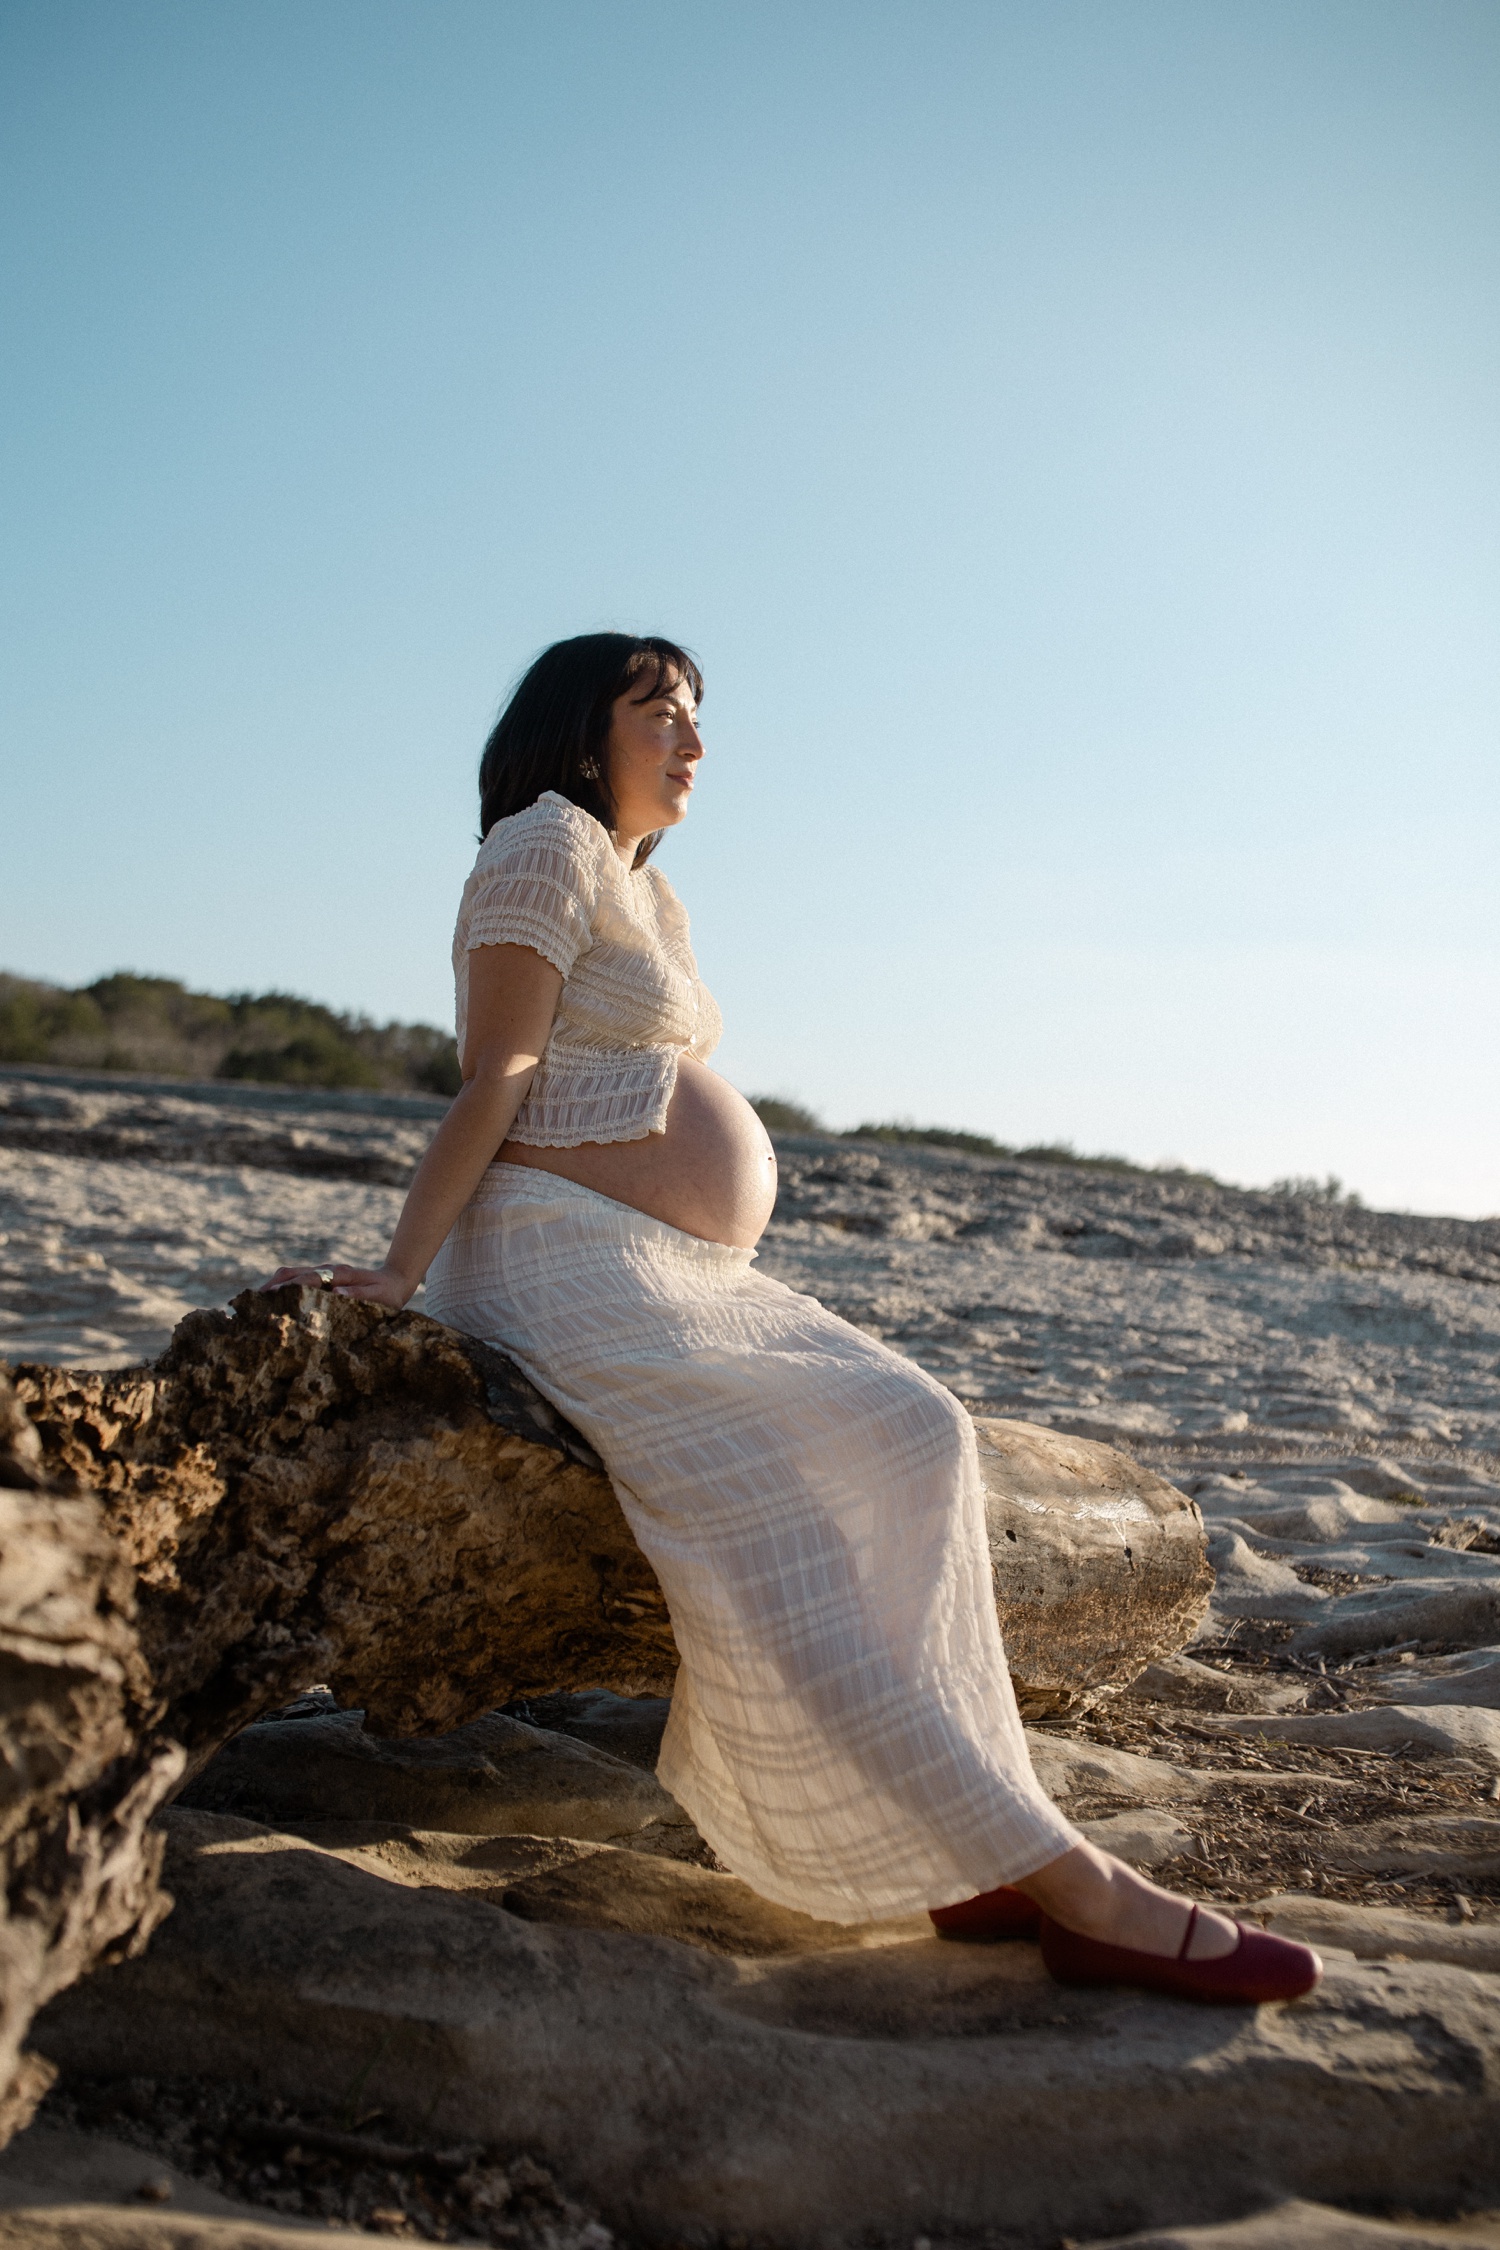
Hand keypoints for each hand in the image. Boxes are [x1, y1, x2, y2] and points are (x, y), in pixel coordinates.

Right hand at [259, 1262, 415, 1309]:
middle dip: (271, 1284)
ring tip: (253, 1302)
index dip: (288, 1287)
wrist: (395, 1280)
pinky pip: (297, 1279)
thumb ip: (358, 1294)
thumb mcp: (378, 1296)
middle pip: (293, 1272)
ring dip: (273, 1284)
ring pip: (292, 1273)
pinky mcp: (322, 1278)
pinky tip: (270, 1300)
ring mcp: (323, 1272)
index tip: (270, 1296)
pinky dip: (281, 1286)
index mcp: (339, 1274)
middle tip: (250, 1301)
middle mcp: (328, 1270)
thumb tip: (335, 1293)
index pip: (308, 1279)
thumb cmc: (387, 1293)